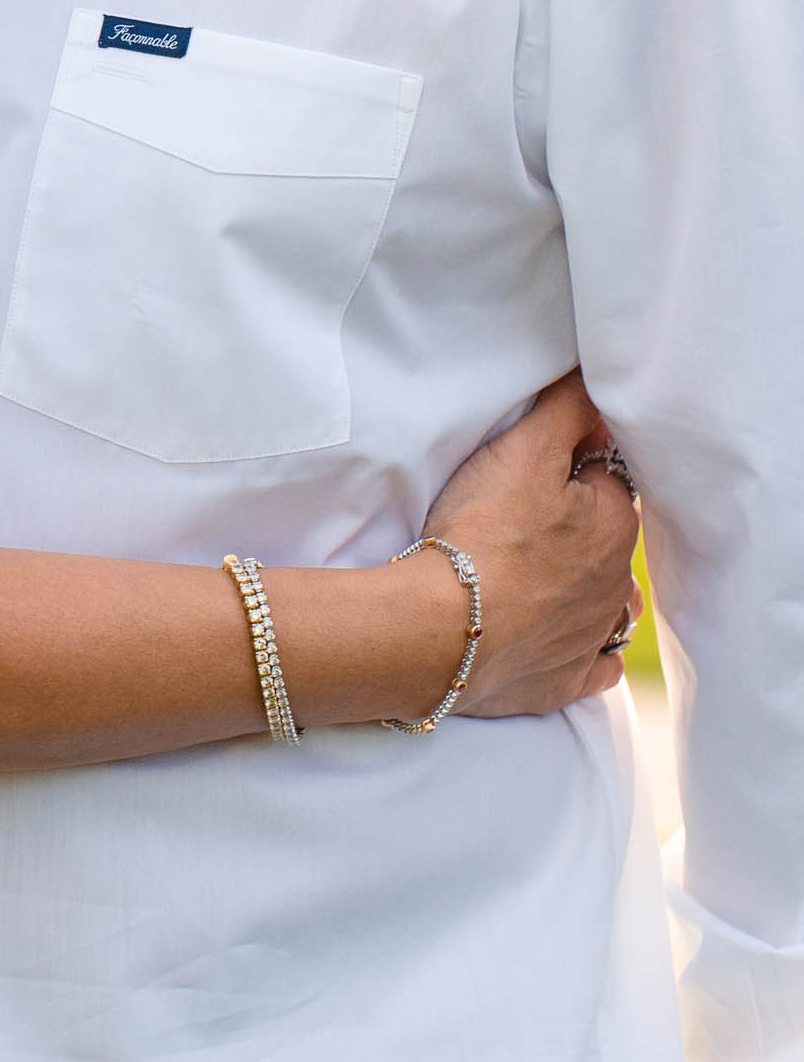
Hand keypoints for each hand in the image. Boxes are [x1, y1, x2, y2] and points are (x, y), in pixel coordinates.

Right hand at [421, 374, 640, 718]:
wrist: (443, 630)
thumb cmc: (485, 531)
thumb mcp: (525, 447)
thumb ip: (568, 407)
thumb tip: (597, 379)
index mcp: (614, 524)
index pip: (605, 478)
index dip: (569, 466)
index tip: (530, 468)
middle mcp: (617, 585)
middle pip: (602, 541)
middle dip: (574, 527)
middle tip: (518, 517)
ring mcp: (593, 638)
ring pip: (605, 603)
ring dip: (582, 588)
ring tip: (535, 575)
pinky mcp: (564, 681)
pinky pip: (592, 666)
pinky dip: (579, 650)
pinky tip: (555, 637)